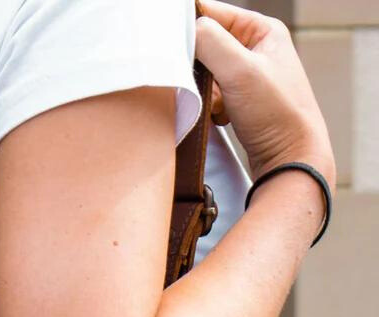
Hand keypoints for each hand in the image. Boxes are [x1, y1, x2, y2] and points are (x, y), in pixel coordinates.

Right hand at [195, 0, 335, 187]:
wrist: (290, 158)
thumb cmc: (276, 113)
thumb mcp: (240, 70)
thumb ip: (210, 41)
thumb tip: (185, 29)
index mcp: (262, 30)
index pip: (212, 12)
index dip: (188, 26)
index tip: (169, 45)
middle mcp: (256, 49)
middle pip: (206, 45)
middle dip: (196, 67)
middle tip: (200, 83)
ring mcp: (248, 76)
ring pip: (206, 74)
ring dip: (203, 91)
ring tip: (218, 104)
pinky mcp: (241, 101)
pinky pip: (211, 97)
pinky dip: (209, 107)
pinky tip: (221, 117)